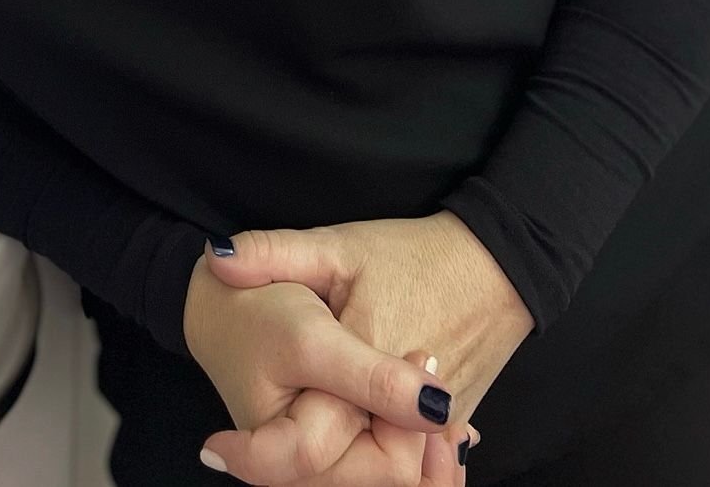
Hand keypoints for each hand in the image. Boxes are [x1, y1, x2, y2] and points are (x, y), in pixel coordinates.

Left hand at [195, 212, 532, 481]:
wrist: (495, 264)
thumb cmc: (411, 253)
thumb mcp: (337, 244)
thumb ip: (274, 253)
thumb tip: (215, 258)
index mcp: (365, 363)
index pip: (306, 446)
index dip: (253, 454)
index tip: (214, 447)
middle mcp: (402, 412)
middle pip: (346, 475)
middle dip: (302, 464)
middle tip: (245, 445)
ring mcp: (434, 429)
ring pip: (377, 474)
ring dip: (343, 464)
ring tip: (294, 435)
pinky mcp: (452, 432)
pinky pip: (409, 467)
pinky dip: (379, 461)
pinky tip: (354, 436)